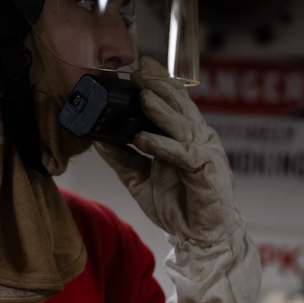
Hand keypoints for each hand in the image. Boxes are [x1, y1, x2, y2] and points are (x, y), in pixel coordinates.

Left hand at [94, 57, 240, 245]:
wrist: (201, 237)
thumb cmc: (178, 206)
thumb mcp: (141, 179)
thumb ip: (122, 158)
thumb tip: (97, 139)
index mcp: (187, 136)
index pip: (175, 102)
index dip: (161, 82)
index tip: (142, 65)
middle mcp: (199, 139)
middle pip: (180, 106)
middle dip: (160, 86)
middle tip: (139, 70)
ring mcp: (206, 153)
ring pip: (182, 125)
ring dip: (161, 110)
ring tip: (142, 96)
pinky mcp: (206, 171)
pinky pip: (183, 154)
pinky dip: (162, 145)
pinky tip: (142, 138)